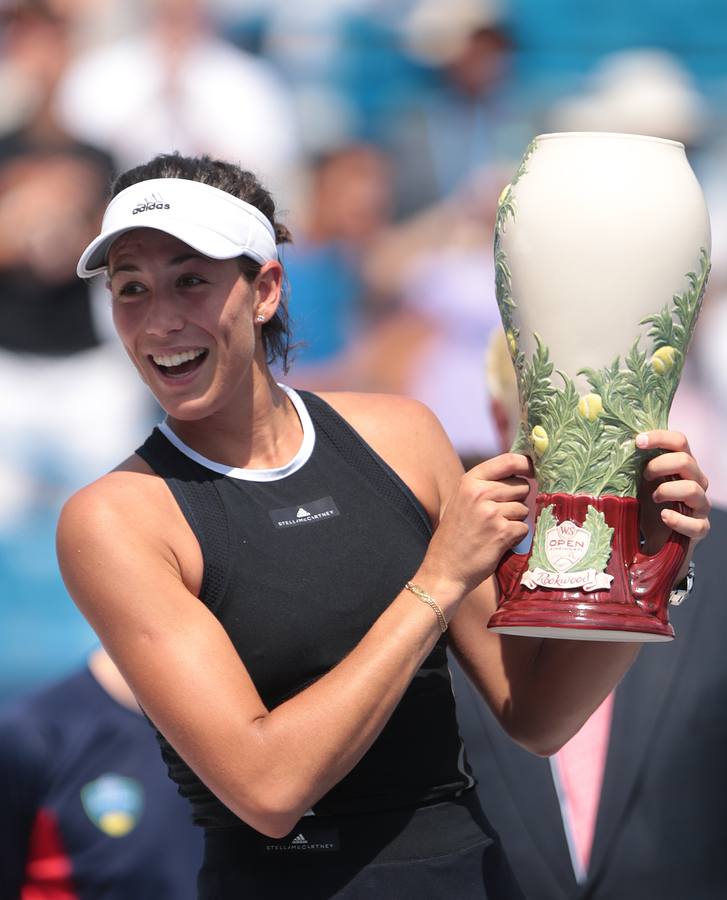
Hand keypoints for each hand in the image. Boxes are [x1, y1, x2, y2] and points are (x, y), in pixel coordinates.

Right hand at [417, 453, 531, 605]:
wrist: (444, 570)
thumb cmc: (455, 536)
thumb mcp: (462, 501)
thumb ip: (485, 485)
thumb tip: (519, 474)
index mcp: (469, 481)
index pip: (508, 461)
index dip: (526, 464)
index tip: (533, 469)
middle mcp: (480, 493)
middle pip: (521, 486)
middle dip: (517, 500)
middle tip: (498, 515)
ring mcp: (492, 512)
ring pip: (524, 509)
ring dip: (515, 521)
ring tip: (494, 531)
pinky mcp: (502, 532)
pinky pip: (524, 528)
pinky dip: (515, 537)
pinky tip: (498, 543)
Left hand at [636, 430, 709, 563]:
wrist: (656, 540)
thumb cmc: (648, 506)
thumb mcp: (640, 484)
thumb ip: (635, 467)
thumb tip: (611, 449)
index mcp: (682, 466)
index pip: (679, 441)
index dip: (660, 437)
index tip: (638, 441)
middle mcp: (696, 481)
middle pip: (685, 461)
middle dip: (659, 465)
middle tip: (643, 475)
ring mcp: (700, 505)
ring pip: (692, 488)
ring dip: (667, 490)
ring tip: (652, 497)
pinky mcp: (700, 527)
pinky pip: (696, 524)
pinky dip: (677, 519)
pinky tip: (664, 517)